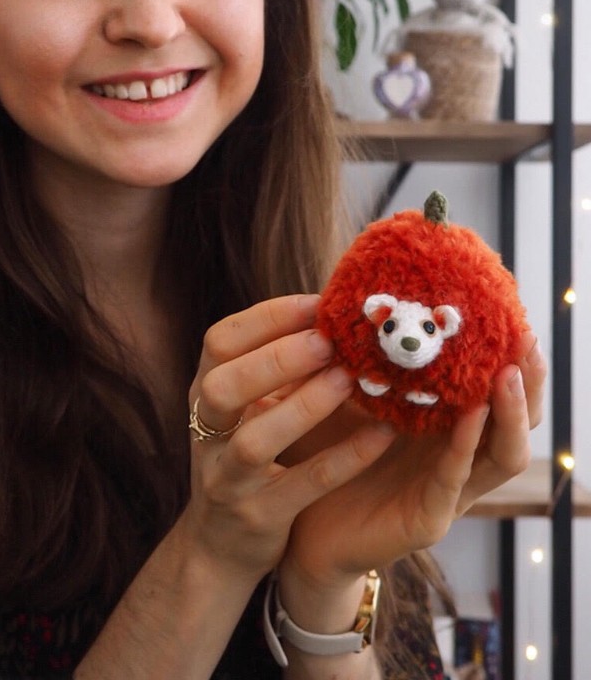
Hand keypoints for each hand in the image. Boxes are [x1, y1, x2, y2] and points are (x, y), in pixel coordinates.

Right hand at [178, 294, 396, 582]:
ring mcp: (228, 478)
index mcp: (204, 393)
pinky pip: (302, 484)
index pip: (219, 343)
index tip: (317, 304)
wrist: (219, 542)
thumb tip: (331, 311)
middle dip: (277, 359)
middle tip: (328, 341)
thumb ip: (272, 365)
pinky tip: (382, 434)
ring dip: (303, 406)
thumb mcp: (243, 407)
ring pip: (254, 440)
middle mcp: (207, 432)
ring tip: (349, 379)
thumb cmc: (243, 455)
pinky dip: (343, 457)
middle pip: (223, 387)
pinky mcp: (259, 516)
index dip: (266, 318)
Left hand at [279, 329, 545, 592]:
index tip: (511, 316)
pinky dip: (465, 447)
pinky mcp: (428, 519)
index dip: (508, 358)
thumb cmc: (322, 456)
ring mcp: (447, 492)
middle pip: (515, 421)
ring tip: (508, 374)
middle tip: (526, 338)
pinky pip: (455, 481)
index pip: (492, 391)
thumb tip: (350, 302)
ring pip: (503, 455)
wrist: (298, 523)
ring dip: (509, 413)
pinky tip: (470, 418)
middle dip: (527, 381)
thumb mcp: (344, 401)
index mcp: (440, 427)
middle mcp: (454, 458)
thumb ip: (357, 364)